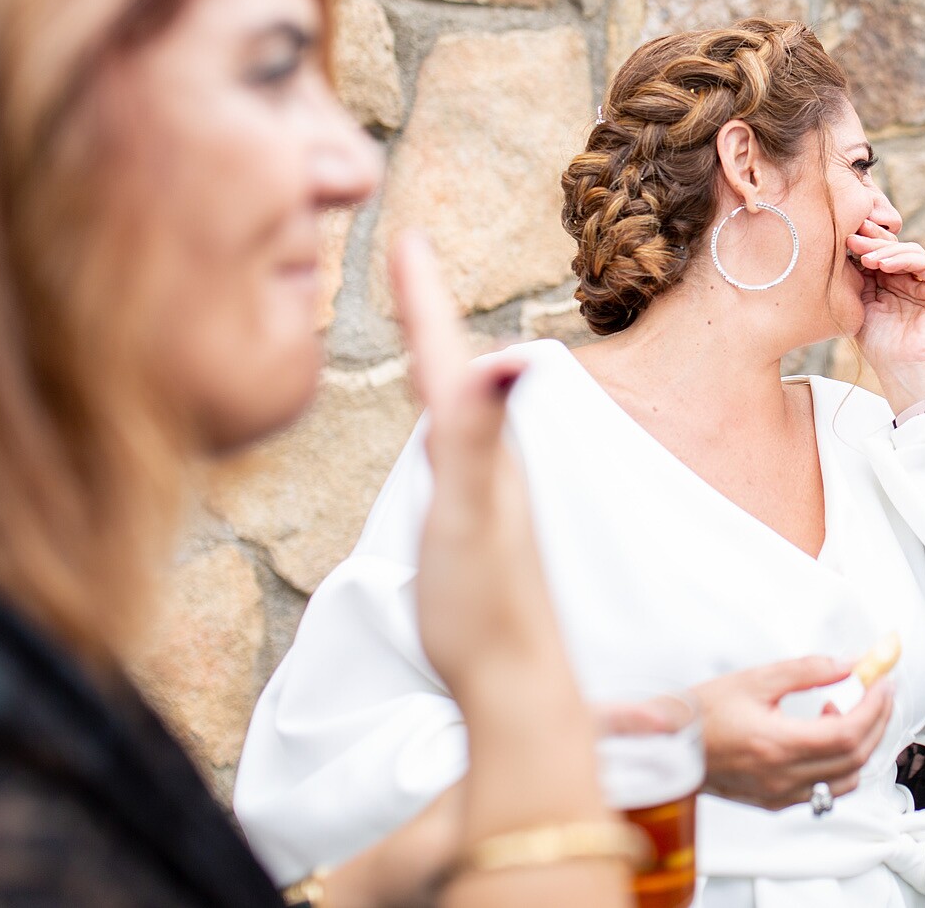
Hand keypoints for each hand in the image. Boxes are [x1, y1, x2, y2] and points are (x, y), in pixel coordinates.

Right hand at [390, 232, 567, 706]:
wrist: (519, 689)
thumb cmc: (488, 609)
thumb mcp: (471, 514)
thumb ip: (479, 437)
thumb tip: (503, 359)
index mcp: (481, 446)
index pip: (445, 355)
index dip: (421, 297)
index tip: (404, 236)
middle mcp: (490, 461)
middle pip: (453, 368)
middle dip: (427, 312)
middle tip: (407, 262)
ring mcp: (487, 494)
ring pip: (458, 405)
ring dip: (436, 357)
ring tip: (420, 325)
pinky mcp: (479, 527)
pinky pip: (456, 446)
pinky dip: (441, 413)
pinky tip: (442, 427)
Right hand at [693, 655, 895, 809]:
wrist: (669, 745)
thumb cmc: (702, 713)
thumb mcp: (756, 679)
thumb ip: (807, 670)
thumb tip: (848, 665)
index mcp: (777, 746)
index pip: (848, 733)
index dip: (874, 707)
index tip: (882, 682)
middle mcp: (782, 778)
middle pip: (855, 757)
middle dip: (877, 721)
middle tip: (880, 691)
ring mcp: (780, 795)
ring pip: (845, 779)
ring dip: (861, 745)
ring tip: (850, 711)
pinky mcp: (774, 802)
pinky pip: (825, 789)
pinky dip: (840, 764)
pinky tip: (826, 736)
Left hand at [847, 221, 924, 412]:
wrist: (906, 373)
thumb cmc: (882, 348)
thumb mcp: (861, 307)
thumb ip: (857, 280)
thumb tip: (844, 249)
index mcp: (892, 284)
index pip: (879, 254)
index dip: (863, 244)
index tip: (840, 236)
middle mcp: (911, 280)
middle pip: (893, 248)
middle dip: (871, 240)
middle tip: (850, 236)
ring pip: (909, 251)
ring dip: (885, 250)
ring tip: (865, 257)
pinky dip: (903, 259)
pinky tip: (882, 264)